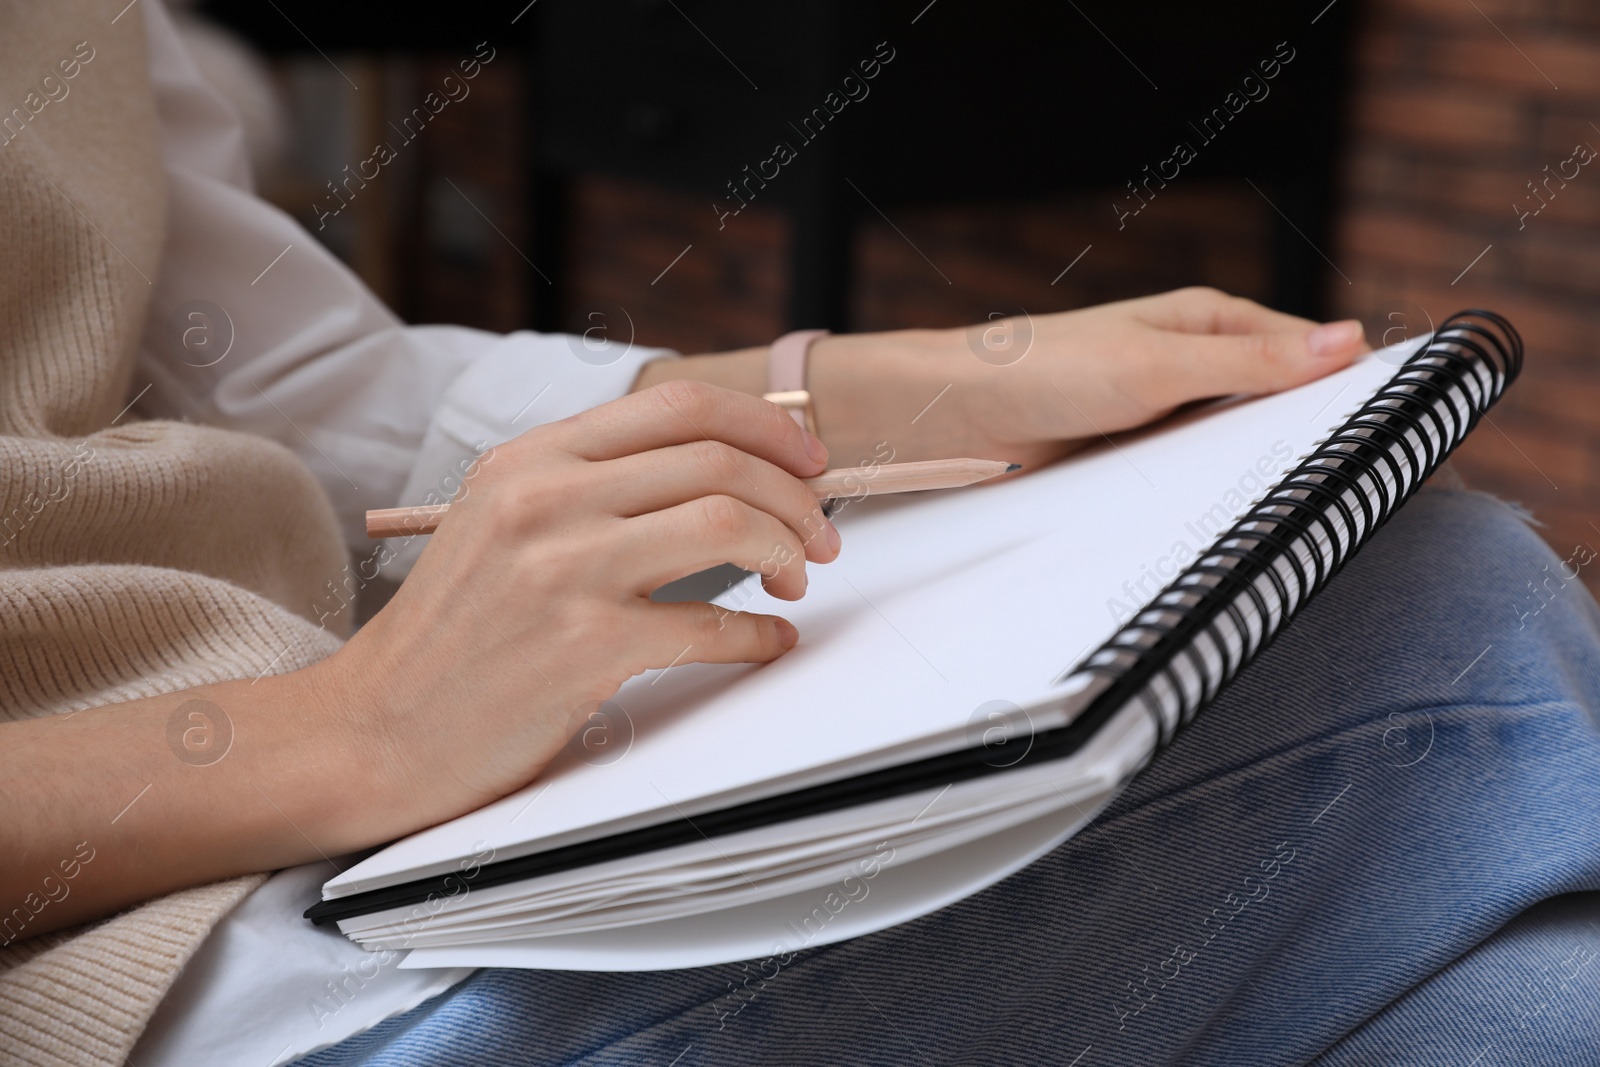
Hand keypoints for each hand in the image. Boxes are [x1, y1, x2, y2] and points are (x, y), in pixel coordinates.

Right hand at [311, 381, 840, 838]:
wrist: (373, 730)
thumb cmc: (449, 635)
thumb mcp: (497, 522)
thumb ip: (587, 486)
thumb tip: (712, 473)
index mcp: (530, 459)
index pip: (678, 406)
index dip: (764, 428)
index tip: (805, 464)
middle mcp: (545, 499)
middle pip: (717, 460)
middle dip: (795, 498)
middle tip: (821, 537)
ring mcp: (563, 570)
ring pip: (726, 521)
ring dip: (788, 549)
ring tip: (797, 579)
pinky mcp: (583, 647)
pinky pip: (711, 626)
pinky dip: (759, 635)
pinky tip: (768, 642)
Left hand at [805, 287, 1366, 468]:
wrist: (957, 418)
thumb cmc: (1044, 369)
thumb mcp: (1157, 365)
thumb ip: (1248, 360)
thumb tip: (1346, 341)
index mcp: (1207, 321)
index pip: (1305, 348)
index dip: (1348, 384)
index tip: (1398, 423)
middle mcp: (1190, 362)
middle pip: (1273, 401)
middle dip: (1304, 436)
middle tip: (1347, 481)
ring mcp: (1164, 411)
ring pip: (1232, 443)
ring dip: (1252, 469)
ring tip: (1294, 507)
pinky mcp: (1135, 453)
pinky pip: (1189, 475)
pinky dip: (1208, 489)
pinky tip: (1225, 517)